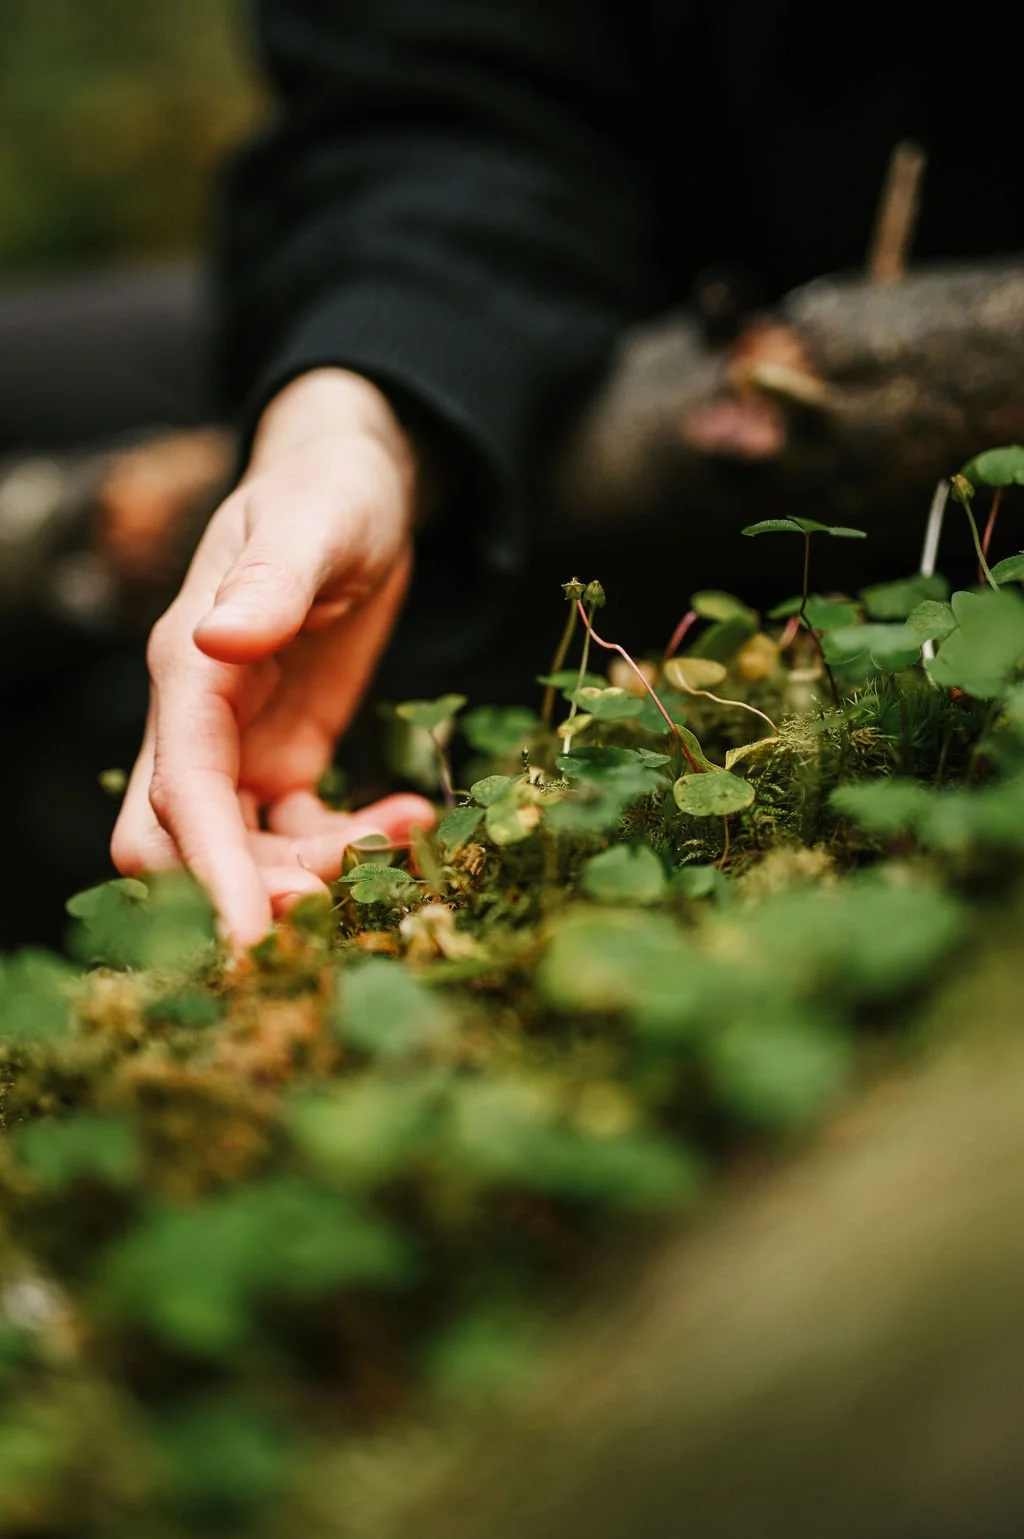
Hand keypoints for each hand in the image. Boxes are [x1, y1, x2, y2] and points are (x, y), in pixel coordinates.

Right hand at [111, 368, 434, 948]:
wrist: (357, 485)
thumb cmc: (331, 489)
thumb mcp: (314, 520)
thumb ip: (271, 579)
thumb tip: (216, 640)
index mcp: (190, 673)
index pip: (180, 795)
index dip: (211, 872)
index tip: (253, 940)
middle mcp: (200, 722)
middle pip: (188, 846)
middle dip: (255, 888)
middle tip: (349, 897)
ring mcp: (240, 748)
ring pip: (246, 854)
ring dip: (318, 871)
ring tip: (412, 830)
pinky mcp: (285, 759)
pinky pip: (301, 835)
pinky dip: (351, 845)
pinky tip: (414, 815)